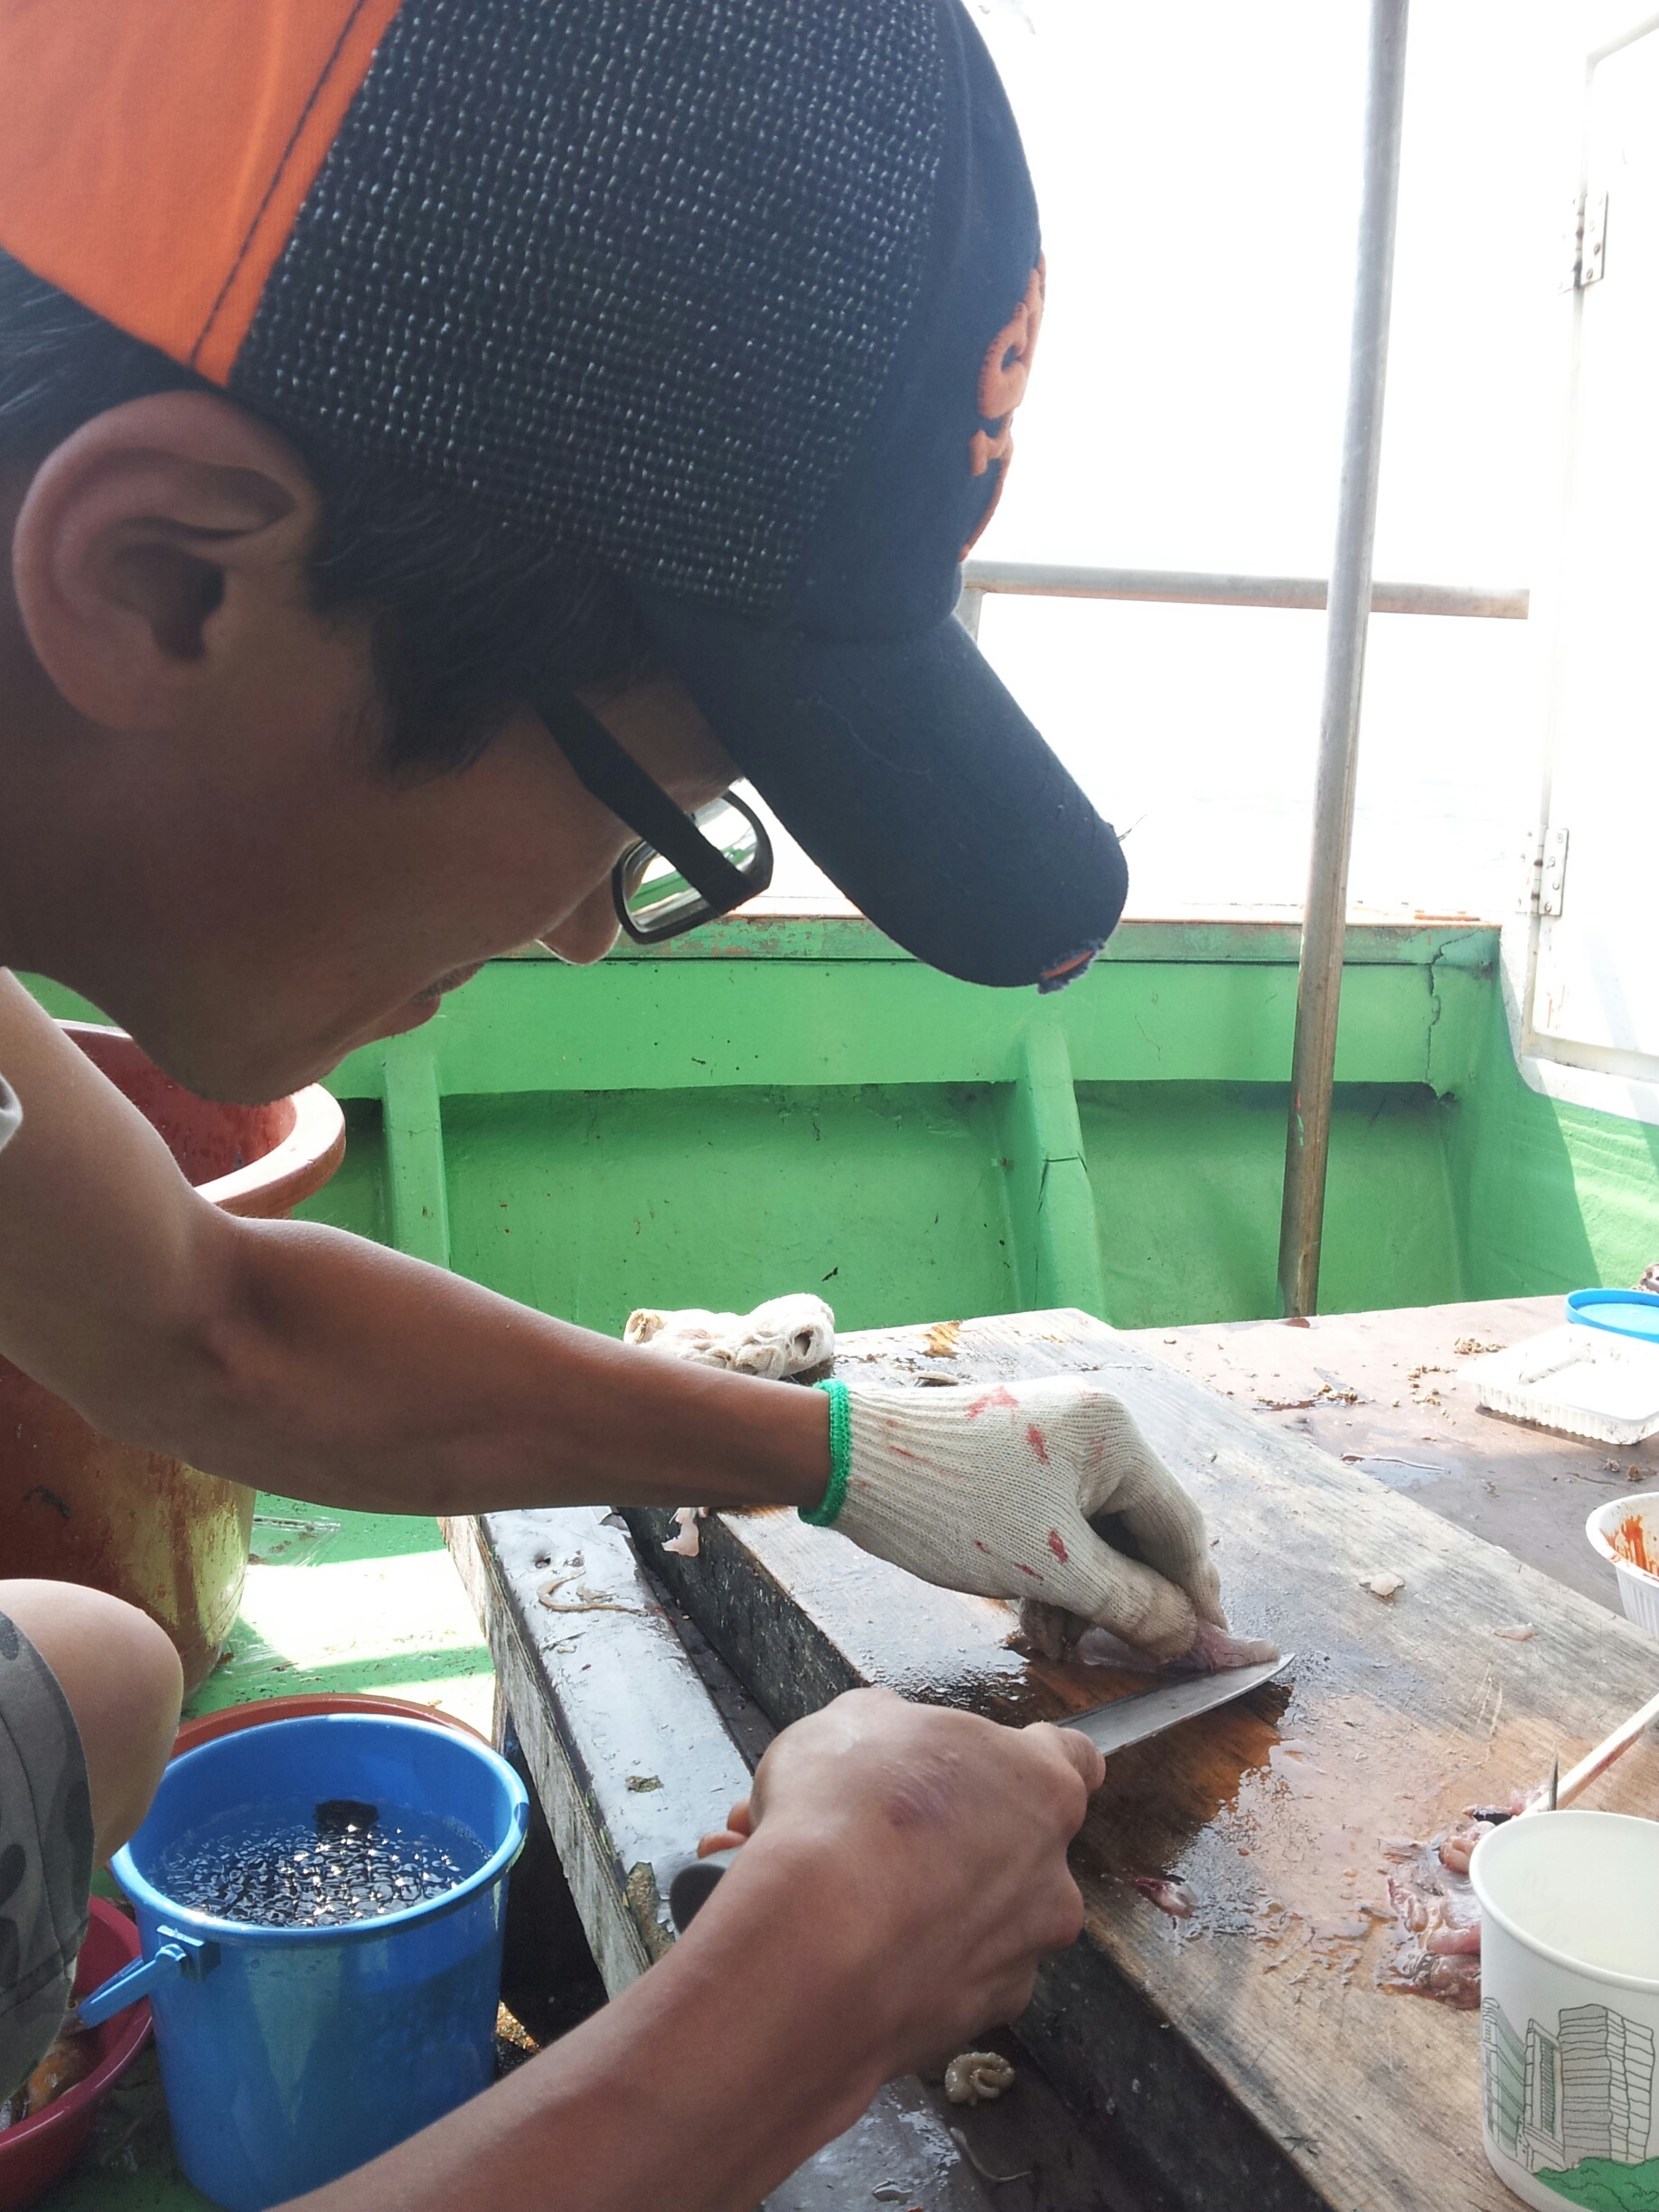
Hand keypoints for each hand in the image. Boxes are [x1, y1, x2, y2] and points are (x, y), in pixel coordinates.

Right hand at [693, 1688, 1101, 2077]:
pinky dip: (920, 1971)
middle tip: (892, 1842)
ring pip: (991, 1924)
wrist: (814, 1945)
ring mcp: (1023, 1952)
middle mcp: (1052, 1872)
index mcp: (1038, 1783)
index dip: (1030, 1764)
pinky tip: (861, 1956)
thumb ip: (896, 1727)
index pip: (1075, 1760)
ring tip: (860, 1906)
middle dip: (968, 1846)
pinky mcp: (983, 2017)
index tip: (996, 1773)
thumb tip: (890, 1732)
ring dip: (942, 1914)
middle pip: (1026, 1850)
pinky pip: (956, 1983)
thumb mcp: (853, 1721)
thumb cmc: (843, 1814)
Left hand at [826, 1377, 1223, 1662]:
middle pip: (1139, 1532)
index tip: (1208, 1654)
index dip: (1196, 1599)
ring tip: (1058, 1645)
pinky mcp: (1015, 1457)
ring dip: (1086, 1594)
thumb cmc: (952, 1505)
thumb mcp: (1052, 1568)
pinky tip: (1035, 1619)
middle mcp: (1093, 1427)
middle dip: (1129, 1601)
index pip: (1181, 1530)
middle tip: (1126, 1658)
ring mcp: (1051, 1439)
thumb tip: (1186, 1636)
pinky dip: (1053, 1571)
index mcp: (1116, 1438)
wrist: (850, 1462)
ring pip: (1094, 1533)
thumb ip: (1131, 1603)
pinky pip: (1057, 1522)